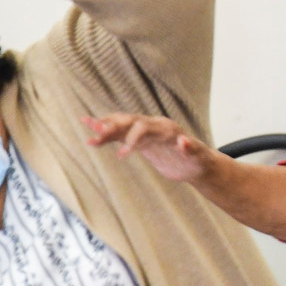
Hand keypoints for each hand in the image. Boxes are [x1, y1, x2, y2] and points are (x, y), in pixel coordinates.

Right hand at [82, 112, 213, 182]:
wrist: (197, 164)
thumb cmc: (200, 161)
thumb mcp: (199, 157)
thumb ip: (191, 148)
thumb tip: (183, 141)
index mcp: (166, 128)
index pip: (143, 127)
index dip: (132, 139)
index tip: (123, 155)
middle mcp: (153, 126)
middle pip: (128, 122)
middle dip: (112, 127)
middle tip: (95, 135)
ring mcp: (145, 132)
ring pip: (121, 124)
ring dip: (104, 126)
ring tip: (85, 124)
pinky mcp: (139, 140)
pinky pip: (120, 134)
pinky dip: (107, 133)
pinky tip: (92, 133)